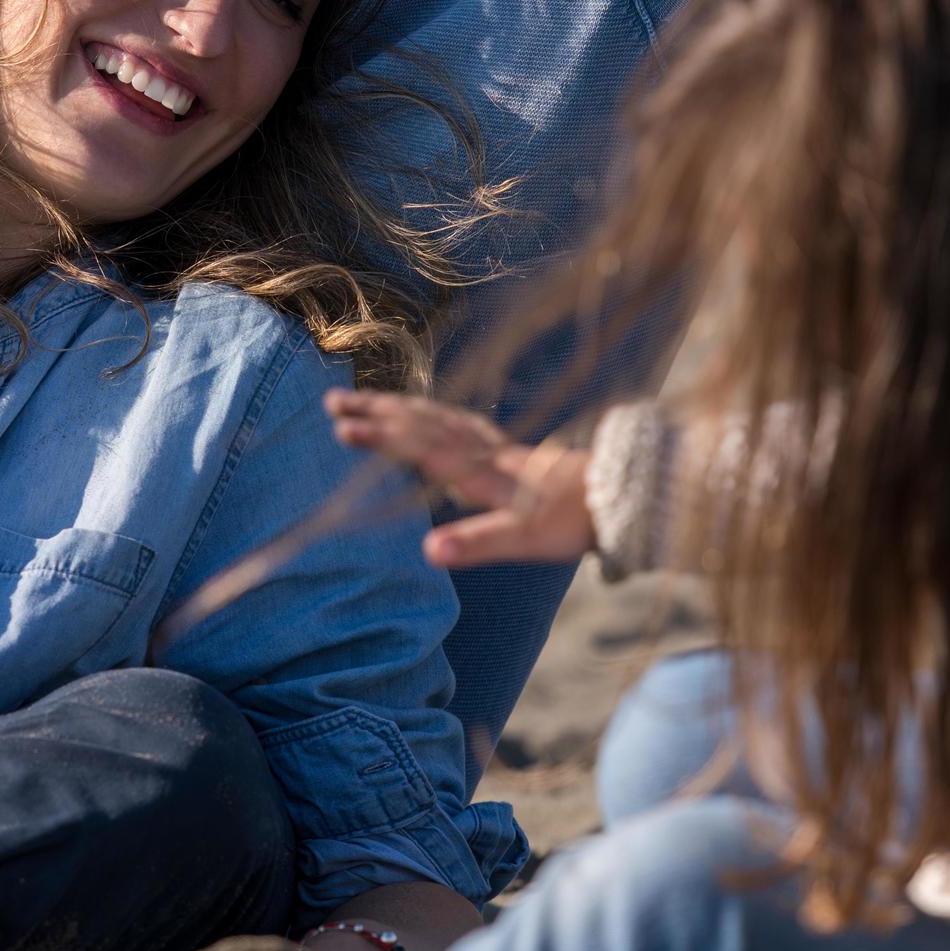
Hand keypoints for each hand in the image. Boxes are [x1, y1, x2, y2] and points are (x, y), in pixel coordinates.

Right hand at [324, 389, 597, 567]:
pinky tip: (424, 412)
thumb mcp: (522, 540)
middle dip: (375, 411)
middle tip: (331, 402)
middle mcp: (481, 450)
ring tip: (361, 399)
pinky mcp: (505, 447)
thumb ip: (476, 543)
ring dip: (395, 406)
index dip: (380, 436)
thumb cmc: (568, 523)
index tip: (341, 426)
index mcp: (477, 472)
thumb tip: (428, 551)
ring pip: (435, 416)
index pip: (419, 447)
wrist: (618, 495)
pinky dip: (428, 409)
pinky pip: (454, 418)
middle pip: (419, 423)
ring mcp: (493, 444)